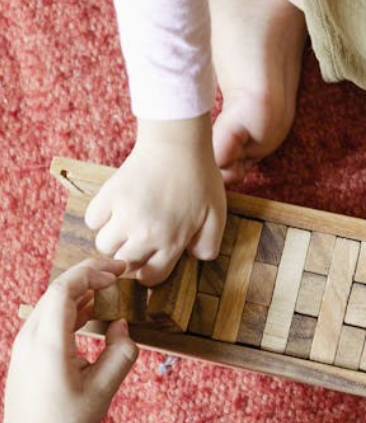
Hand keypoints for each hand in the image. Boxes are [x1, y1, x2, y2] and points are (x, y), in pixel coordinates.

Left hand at [2, 259, 137, 422]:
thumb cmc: (66, 420)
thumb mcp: (104, 388)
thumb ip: (120, 352)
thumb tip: (120, 325)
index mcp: (49, 343)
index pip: (64, 289)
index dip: (92, 273)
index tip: (118, 272)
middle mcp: (31, 337)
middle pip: (57, 289)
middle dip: (89, 275)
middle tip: (118, 273)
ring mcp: (25, 343)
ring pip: (52, 301)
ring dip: (81, 290)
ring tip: (109, 290)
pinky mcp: (28, 350)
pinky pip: (49, 316)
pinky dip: (71, 306)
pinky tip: (91, 311)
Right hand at [85, 114, 226, 285]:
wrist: (177, 145)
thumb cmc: (200, 179)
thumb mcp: (217, 216)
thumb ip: (208, 244)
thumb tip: (193, 258)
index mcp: (172, 241)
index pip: (150, 277)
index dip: (150, 271)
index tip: (151, 260)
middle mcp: (145, 233)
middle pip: (123, 263)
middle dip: (131, 256)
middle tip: (140, 240)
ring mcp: (123, 215)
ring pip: (103, 245)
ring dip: (114, 239)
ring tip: (128, 223)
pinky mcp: (107, 196)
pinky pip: (92, 221)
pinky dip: (100, 218)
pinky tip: (117, 208)